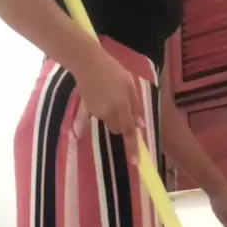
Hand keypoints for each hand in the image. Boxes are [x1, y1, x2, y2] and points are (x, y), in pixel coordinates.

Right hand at [74, 46, 143, 163]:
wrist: (87, 64)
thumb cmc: (112, 70)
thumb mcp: (129, 84)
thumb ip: (135, 106)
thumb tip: (140, 125)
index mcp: (121, 106)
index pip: (128, 132)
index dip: (132, 147)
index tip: (135, 162)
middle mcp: (108, 113)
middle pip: (118, 129)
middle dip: (122, 124)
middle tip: (123, 105)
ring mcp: (96, 113)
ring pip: (109, 122)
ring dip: (113, 115)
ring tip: (110, 94)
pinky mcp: (88, 110)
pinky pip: (100, 115)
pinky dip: (103, 109)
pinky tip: (101, 94)